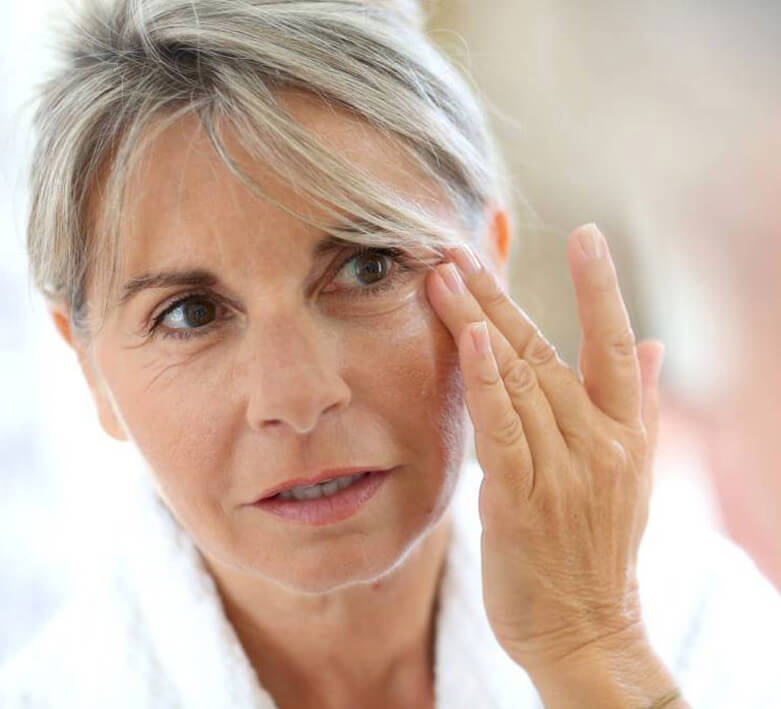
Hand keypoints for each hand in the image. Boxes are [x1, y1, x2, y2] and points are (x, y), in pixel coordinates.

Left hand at [425, 223, 664, 671]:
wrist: (587, 630)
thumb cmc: (598, 550)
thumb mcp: (632, 474)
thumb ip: (635, 403)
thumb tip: (651, 343)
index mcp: (622, 432)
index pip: (611, 343)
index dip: (601, 288)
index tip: (588, 236)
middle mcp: (597, 442)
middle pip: (543, 351)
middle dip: (500, 296)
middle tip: (462, 251)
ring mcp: (562, 470)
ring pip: (517, 379)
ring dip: (479, 322)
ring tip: (445, 277)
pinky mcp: (523, 499)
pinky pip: (504, 429)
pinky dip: (487, 382)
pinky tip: (471, 339)